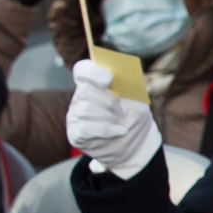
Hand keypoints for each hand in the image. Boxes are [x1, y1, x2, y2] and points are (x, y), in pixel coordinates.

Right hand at [67, 59, 160, 179]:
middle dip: (109, 100)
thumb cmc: (135, 116)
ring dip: (108, 116)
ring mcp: (75, 116)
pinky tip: (122, 131)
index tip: (110, 79)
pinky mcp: (76, 134)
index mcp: (94, 84)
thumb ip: (128, 88)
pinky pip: (86, 128)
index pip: (83, 70)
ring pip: (84, 110)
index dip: (93, 72)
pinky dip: (107, 129)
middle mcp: (80, 98)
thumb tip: (120, 80)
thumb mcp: (137, 99)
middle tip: (123, 110)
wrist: (136, 142)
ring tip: (122, 121)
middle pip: (85, 91)